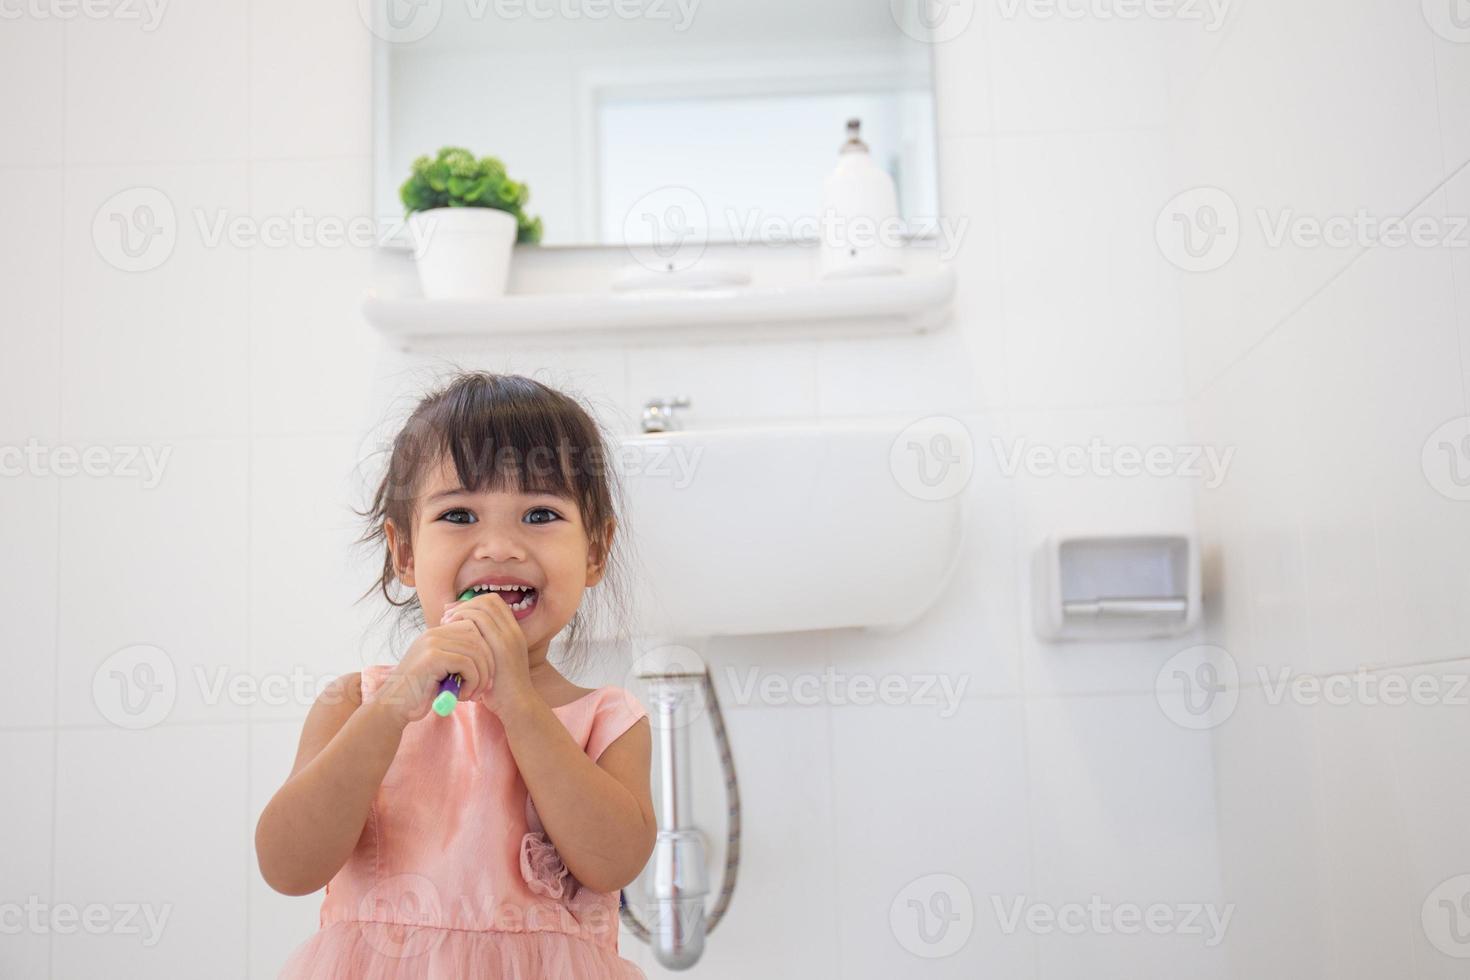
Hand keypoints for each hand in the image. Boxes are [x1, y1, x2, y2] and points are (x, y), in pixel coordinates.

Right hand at [376, 621, 495, 726]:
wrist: (394, 707)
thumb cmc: (421, 692)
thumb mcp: (443, 670)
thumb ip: (459, 657)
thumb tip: (492, 654)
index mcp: (437, 633)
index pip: (474, 628)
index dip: (485, 650)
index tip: (484, 674)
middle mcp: (434, 633)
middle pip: (479, 638)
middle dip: (488, 665)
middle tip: (482, 688)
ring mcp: (432, 642)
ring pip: (476, 652)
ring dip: (481, 677)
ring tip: (471, 694)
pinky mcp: (432, 657)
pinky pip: (467, 664)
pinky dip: (472, 682)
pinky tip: (462, 695)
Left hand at [441, 591, 534, 717]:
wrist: (517, 704)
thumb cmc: (500, 687)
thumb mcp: (495, 661)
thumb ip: (484, 646)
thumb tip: (463, 633)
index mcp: (514, 632)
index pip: (494, 602)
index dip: (473, 602)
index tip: (455, 612)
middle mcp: (513, 630)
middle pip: (488, 601)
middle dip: (465, 604)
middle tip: (447, 614)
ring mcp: (509, 636)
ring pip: (483, 607)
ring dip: (461, 610)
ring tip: (447, 621)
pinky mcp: (500, 645)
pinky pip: (479, 620)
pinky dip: (462, 619)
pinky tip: (451, 630)